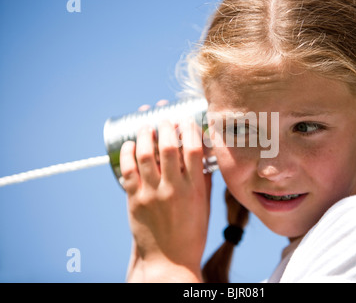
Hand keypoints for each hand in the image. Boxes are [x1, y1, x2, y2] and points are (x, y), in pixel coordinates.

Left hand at [121, 101, 211, 281]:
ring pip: (145, 154)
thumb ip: (203, 180)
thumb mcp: (204, 206)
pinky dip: (127, 153)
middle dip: (166, 126)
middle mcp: (173, 188)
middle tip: (164, 118)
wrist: (169, 261)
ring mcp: (152, 194)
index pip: (193, 149)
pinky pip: (128, 170)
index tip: (186, 120)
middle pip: (168, 147)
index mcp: (194, 189)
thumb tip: (202, 156)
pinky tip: (130, 144)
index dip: (189, 129)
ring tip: (146, 126)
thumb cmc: (191, 234)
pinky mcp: (134, 200)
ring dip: (145, 134)